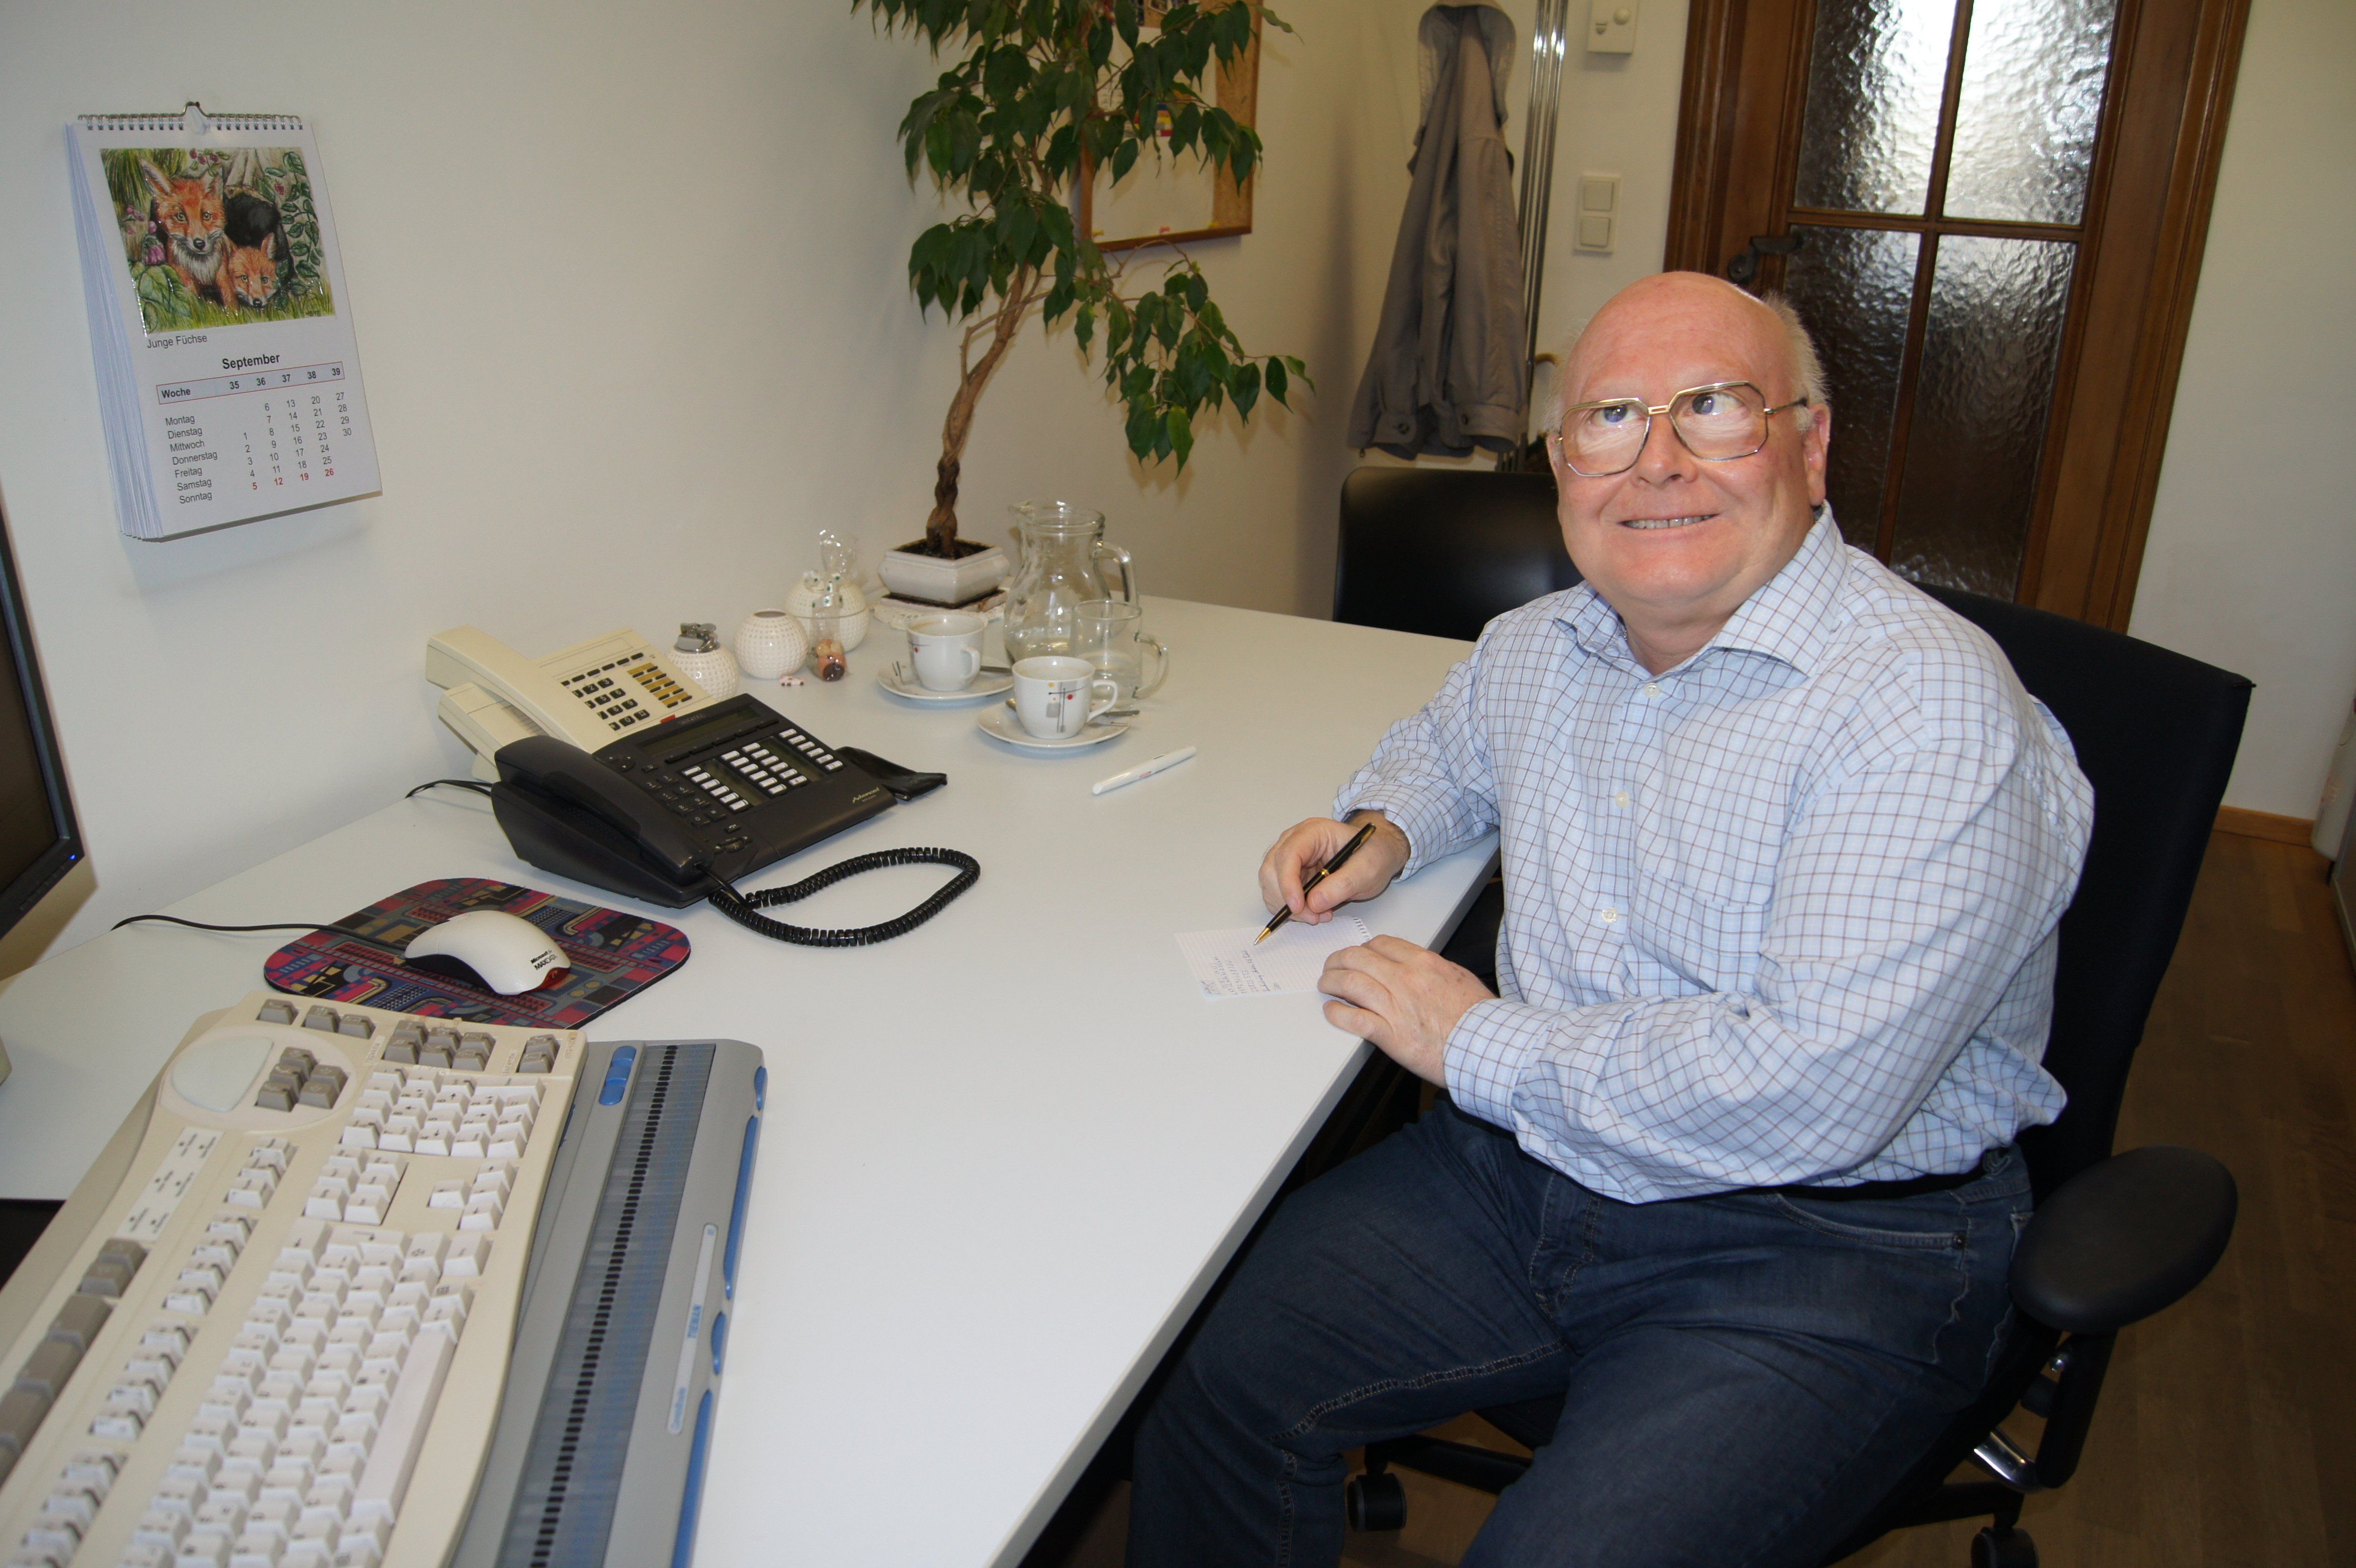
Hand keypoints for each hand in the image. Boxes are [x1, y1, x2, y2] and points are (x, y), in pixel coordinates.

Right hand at [1259, 813, 1410, 925]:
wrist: (1378, 855)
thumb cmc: (1374, 855)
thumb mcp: (1367, 870)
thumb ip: (1342, 885)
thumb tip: (1313, 903)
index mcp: (1314, 832)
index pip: (1289, 853)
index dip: (1287, 882)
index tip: (1298, 906)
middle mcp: (1295, 841)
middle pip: (1272, 869)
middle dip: (1287, 899)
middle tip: (1312, 917)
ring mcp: (1291, 857)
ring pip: (1271, 884)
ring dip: (1288, 906)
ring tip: (1319, 915)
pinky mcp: (1291, 874)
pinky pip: (1278, 893)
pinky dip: (1291, 908)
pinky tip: (1314, 911)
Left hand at [1317, 936, 1493, 1084]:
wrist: (1485, 1046)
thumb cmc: (1477, 1017)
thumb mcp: (1458, 978)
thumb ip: (1433, 969)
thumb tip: (1417, 967)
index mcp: (1423, 963)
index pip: (1381, 944)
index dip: (1363, 948)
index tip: (1358, 955)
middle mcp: (1405, 979)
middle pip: (1358, 958)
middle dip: (1339, 961)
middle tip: (1332, 967)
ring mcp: (1396, 1006)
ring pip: (1351, 983)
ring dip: (1332, 982)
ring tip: (1326, 985)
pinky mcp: (1390, 1035)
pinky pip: (1353, 1018)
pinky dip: (1337, 1013)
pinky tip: (1332, 1010)